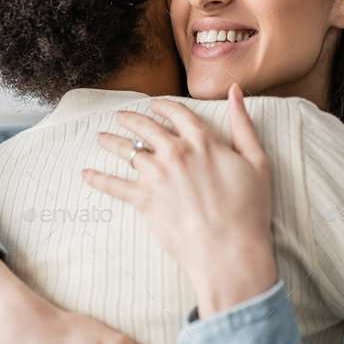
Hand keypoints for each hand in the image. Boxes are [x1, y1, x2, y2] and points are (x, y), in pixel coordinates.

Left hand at [83, 83, 277, 316]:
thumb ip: (243, 125)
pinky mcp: (145, 200)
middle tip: (120, 116)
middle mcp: (176, 153)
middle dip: (131, 119)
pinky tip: (86, 174)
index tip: (154, 104)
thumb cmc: (249, 211)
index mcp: (203, 142)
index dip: (163, 106)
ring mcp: (157, 176)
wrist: (230, 251)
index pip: (177, 113)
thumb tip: (235, 92)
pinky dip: (98, 179)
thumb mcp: (257, 162)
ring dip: (112, 142)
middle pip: (147, 128)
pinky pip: (114, 186)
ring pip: (128, 151)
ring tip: (101, 137)